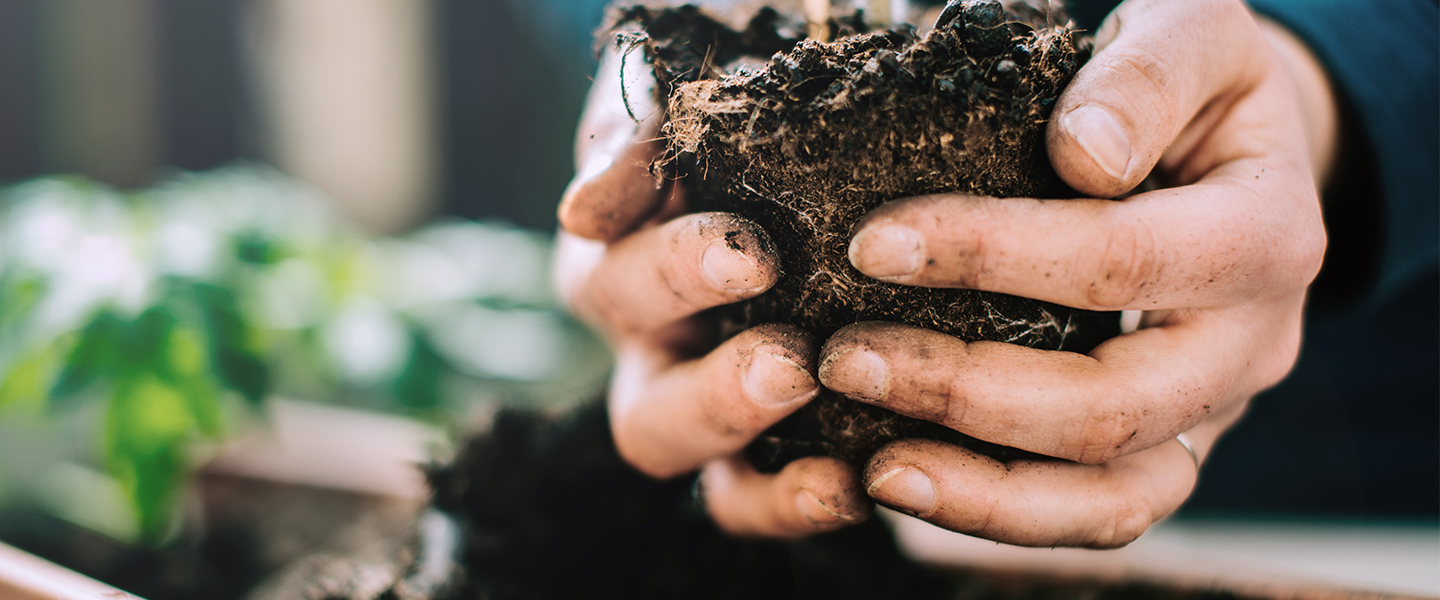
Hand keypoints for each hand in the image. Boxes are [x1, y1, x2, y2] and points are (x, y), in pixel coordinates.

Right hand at [555, 48, 868, 537]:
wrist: (818, 148)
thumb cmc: (745, 119)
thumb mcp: (687, 92)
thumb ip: (636, 130)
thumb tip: (588, 209)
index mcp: (612, 261)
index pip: (614, 278)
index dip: (675, 272)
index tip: (755, 254)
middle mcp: (643, 346)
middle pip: (641, 404)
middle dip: (712, 386)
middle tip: (789, 357)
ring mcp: (693, 407)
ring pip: (674, 454)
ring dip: (738, 438)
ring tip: (811, 398)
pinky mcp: (752, 456)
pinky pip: (744, 502)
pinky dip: (789, 502)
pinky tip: (854, 480)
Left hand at [822, 0, 1335, 546]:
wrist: (1240, 155)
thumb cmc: (1198, 88)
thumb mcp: (1192, 32)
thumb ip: (1147, 74)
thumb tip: (1081, 155)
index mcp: (1267, 233)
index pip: (1118, 259)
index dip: (988, 256)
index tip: (872, 245)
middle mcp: (1254, 344)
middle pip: (1112, 406)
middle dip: (965, 390)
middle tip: (846, 360)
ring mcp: (1215, 410)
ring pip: (1111, 495)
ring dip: (980, 487)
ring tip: (875, 460)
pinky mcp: (1172, 450)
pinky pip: (1100, 515)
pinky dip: (1003, 514)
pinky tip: (908, 481)